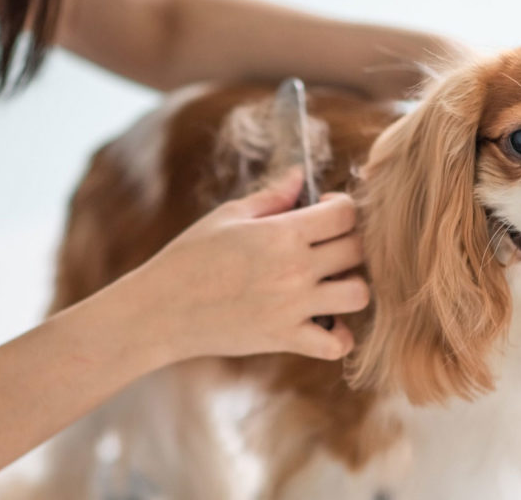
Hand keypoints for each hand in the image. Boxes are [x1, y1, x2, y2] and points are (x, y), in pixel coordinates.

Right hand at [82, 168, 366, 364]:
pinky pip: (336, 344)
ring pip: (358, 295)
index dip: (341, 207)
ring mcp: (293, 307)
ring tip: (330, 283)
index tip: (324, 212)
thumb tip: (301, 176)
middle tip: (327, 246)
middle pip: (357, 250)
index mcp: (282, 233)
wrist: (162, 309)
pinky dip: (338, 336)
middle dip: (348, 242)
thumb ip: (272, 196)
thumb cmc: (190, 256)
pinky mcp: (285, 338)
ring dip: (351, 286)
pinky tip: (322, 321)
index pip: (344, 214)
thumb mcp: (228, 217)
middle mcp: (295, 269)